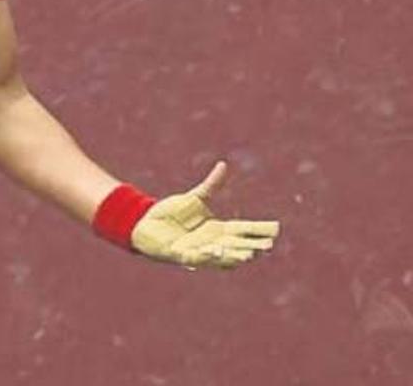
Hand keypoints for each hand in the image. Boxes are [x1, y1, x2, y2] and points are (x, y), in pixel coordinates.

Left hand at [131, 161, 278, 268]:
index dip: (259, 230)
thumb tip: (223, 164)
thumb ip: (211, 184)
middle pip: (237, 246)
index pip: (244, 230)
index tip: (276, 228)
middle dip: (252, 247)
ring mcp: (197, 250)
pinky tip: (213, 251)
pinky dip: (204, 256)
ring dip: (233, 255)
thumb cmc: (171, 213)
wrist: (144, 223)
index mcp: (218, 230)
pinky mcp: (180, 254)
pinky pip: (194, 258)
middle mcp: (212, 242)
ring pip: (220, 256)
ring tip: (248, 254)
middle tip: (268, 246)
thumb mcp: (195, 197)